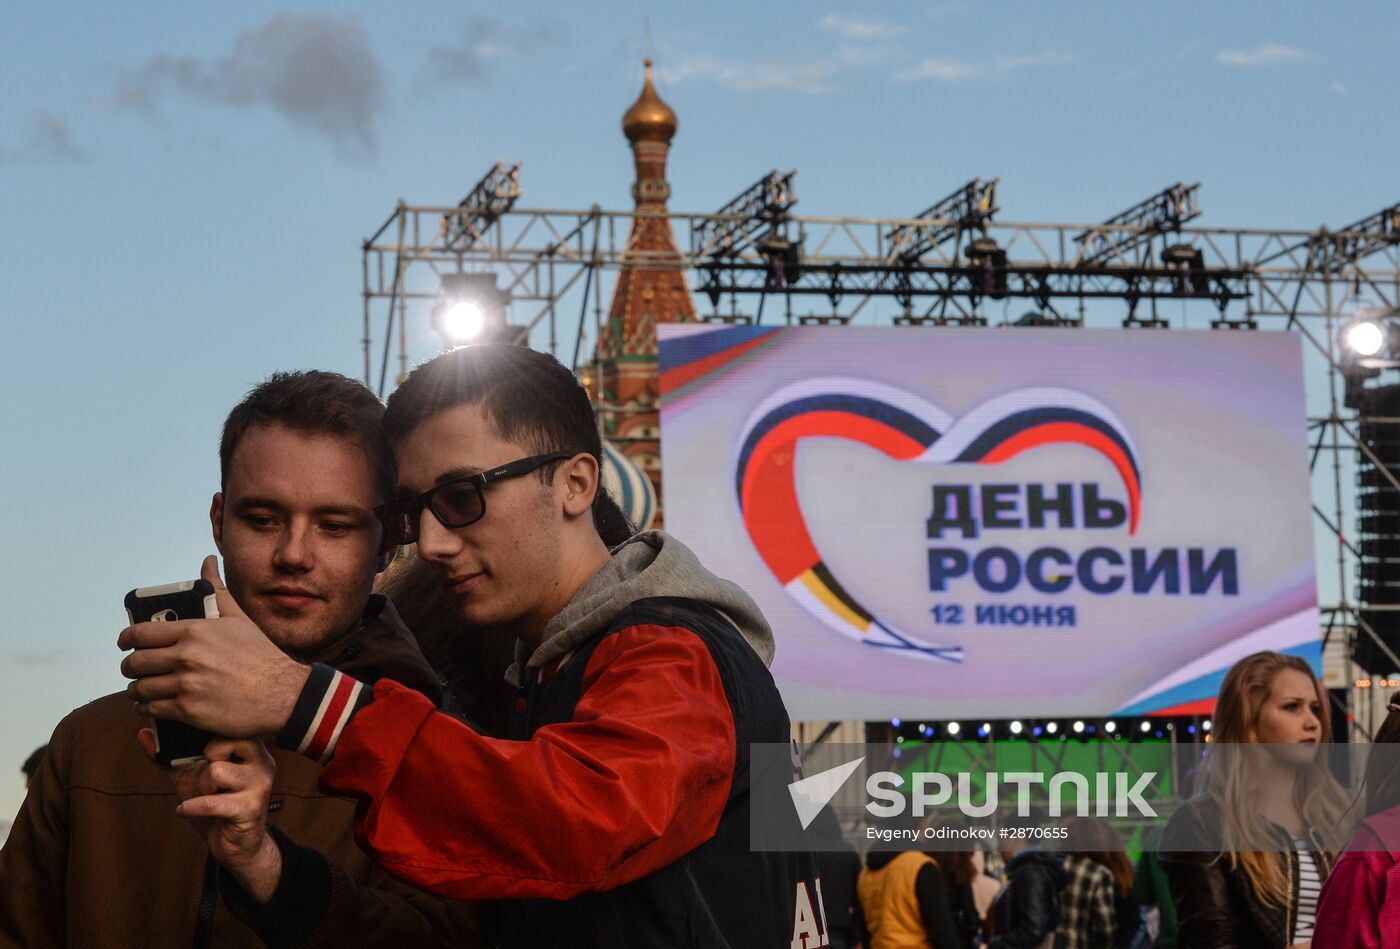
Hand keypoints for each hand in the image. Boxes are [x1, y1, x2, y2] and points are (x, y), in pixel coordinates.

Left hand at [118, 556, 310, 737]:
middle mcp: (186, 656)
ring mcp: (186, 684)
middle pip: (135, 662)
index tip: (125, 643)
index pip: (141, 633)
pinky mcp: (188, 710)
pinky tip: (149, 705)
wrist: (282, 693)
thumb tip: (208, 562)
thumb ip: (217, 591)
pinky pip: (151, 708)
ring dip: (136, 689)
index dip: (126, 639)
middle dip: (130, 666)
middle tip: (135, 669)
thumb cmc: (261, 655)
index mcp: (195, 630)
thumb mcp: (238, 618)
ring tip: (141, 689)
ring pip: (140, 687)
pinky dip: (145, 708)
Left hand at [139, 729, 282, 904]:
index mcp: (252, 749)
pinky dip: (191, 808)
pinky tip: (187, 810)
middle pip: (221, 745)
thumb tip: (143, 734)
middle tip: (208, 781)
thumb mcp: (191, 776)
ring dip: (201, 788)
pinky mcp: (250, 808)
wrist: (236, 845)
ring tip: (206, 797)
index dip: (207, 744)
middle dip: (204, 764)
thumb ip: (170, 755)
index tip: (202, 758)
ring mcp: (259, 785)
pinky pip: (211, 802)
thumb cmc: (217, 805)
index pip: (226, 728)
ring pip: (216, 772)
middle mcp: (263, 762)